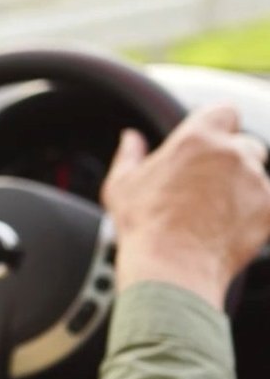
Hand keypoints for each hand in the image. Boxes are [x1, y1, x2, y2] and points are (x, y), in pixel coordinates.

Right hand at [102, 103, 269, 307]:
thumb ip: (130, 155)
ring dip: (244, 187)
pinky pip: (268, 202)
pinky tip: (229, 227)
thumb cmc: (143, 224)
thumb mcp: (123, 184)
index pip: (226, 110)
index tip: (209, 141)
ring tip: (216, 212)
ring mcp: (256, 182)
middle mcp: (232, 154)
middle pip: (247, 144)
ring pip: (259, 175)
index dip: (219, 124)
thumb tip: (131, 138)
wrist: (172, 268)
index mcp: (196, 138)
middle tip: (208, 185)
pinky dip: (256, 212)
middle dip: (233, 160)